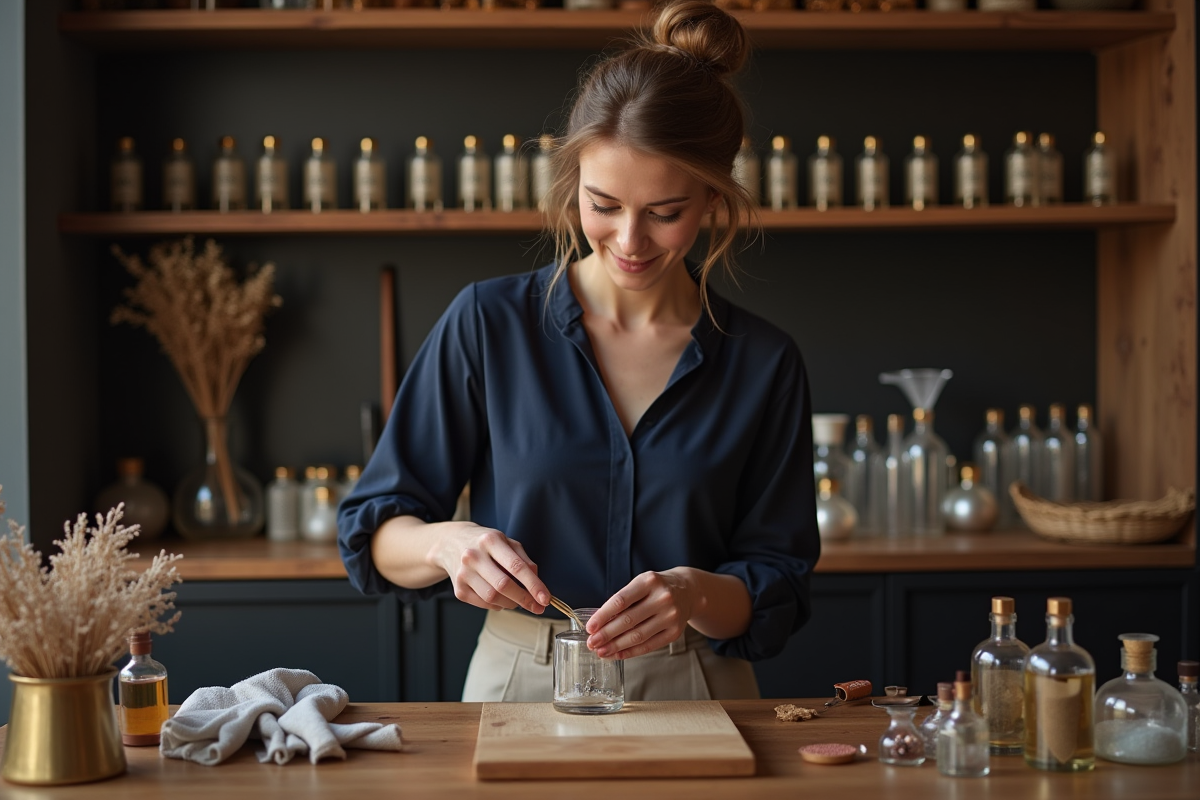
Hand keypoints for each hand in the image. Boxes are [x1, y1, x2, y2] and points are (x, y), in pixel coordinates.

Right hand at [427, 522, 549, 614]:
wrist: (451, 543)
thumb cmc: (485, 543)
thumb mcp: (506, 542)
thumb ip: (525, 561)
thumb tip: (537, 585)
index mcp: (490, 540)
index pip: (516, 566)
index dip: (533, 585)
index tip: (545, 598)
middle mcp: (474, 556)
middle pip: (503, 585)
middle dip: (525, 599)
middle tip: (537, 606)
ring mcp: (464, 574)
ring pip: (493, 598)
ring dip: (511, 603)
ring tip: (517, 598)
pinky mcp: (458, 590)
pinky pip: (484, 604)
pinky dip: (498, 605)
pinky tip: (500, 597)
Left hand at [585, 568, 696, 659]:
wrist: (687, 591)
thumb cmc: (656, 588)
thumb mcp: (641, 584)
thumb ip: (623, 601)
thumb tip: (599, 624)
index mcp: (649, 581)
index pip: (621, 601)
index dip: (603, 616)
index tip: (590, 627)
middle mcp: (662, 598)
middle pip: (628, 621)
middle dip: (606, 634)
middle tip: (591, 643)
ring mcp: (671, 616)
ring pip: (638, 636)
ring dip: (616, 646)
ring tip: (601, 651)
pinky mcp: (675, 632)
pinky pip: (649, 646)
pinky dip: (631, 652)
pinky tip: (618, 654)